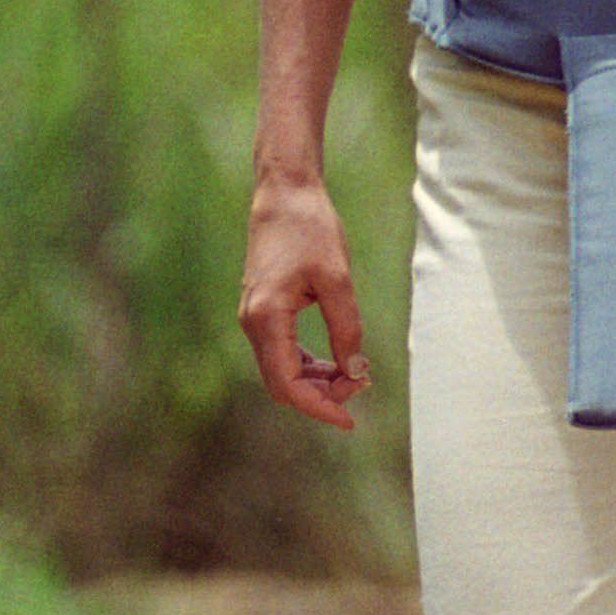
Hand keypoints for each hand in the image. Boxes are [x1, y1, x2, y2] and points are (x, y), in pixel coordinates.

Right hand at [239, 172, 372, 429]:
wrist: (284, 193)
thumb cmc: (310, 229)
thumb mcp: (338, 281)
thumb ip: (347, 330)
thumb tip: (356, 373)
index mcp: (266, 318)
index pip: (288, 385)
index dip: (319, 408)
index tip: (351, 420)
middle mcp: (253, 323)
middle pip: (282, 385)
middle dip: (321, 395)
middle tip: (362, 384)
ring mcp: (254, 318)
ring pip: (282, 372)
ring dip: (316, 381)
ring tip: (354, 372)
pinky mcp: (262, 311)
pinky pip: (282, 353)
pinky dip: (308, 365)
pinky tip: (336, 360)